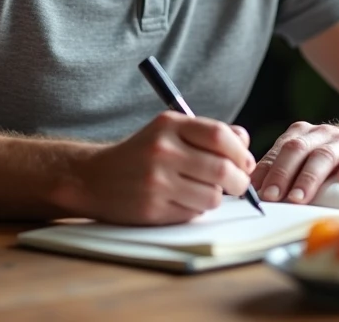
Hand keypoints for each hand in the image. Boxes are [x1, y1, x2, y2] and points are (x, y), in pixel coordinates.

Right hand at [74, 111, 254, 224]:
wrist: (93, 178)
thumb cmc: (141, 154)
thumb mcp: (168, 131)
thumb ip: (206, 134)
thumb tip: (245, 145)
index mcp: (169, 126)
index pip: (220, 135)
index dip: (240, 151)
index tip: (244, 161)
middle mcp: (163, 151)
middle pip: (223, 169)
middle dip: (240, 181)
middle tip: (239, 184)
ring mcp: (157, 181)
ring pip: (212, 196)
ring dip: (216, 197)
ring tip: (202, 191)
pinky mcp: (153, 208)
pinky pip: (194, 213)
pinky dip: (197, 209)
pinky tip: (182, 201)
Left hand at [252, 121, 338, 203]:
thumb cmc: (331, 156)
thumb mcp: (304, 156)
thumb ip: (281, 169)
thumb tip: (252, 193)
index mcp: (299, 135)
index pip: (277, 152)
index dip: (264, 172)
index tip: (253, 192)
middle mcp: (319, 134)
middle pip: (296, 150)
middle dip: (281, 174)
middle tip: (271, 197)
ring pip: (323, 156)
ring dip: (308, 178)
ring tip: (298, 198)